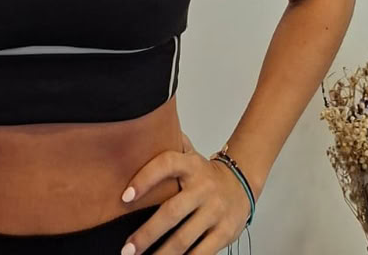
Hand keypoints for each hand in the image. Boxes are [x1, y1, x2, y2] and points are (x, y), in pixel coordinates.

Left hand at [118, 132, 251, 253]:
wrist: (242, 183)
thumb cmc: (205, 174)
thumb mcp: (190, 155)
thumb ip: (170, 145)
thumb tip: (144, 125)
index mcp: (192, 165)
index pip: (167, 164)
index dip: (145, 178)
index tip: (125, 196)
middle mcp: (204, 187)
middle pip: (172, 212)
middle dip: (147, 233)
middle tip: (127, 249)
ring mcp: (215, 211)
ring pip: (185, 238)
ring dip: (162, 253)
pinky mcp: (225, 232)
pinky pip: (203, 252)